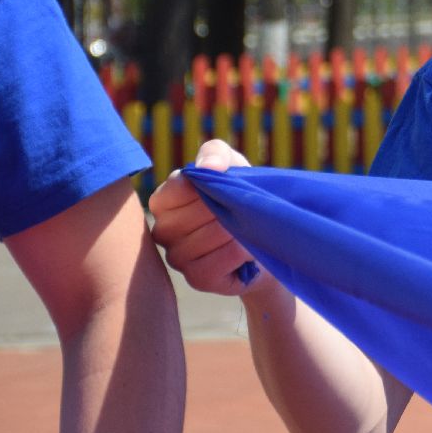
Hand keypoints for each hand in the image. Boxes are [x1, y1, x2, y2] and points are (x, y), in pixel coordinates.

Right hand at [149, 139, 261, 295]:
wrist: (269, 236)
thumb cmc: (242, 195)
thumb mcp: (232, 165)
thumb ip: (215, 153)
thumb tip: (208, 167)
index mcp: (163, 201)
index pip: (178, 188)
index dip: (209, 186)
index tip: (225, 187)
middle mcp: (162, 231)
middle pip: (199, 212)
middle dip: (229, 208)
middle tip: (241, 211)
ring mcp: (176, 258)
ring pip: (212, 236)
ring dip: (239, 229)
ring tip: (246, 229)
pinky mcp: (196, 279)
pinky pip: (221, 260)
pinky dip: (241, 252)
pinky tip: (246, 249)